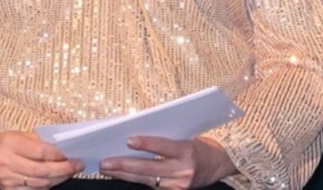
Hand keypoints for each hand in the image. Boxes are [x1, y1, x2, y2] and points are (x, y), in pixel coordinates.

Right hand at [0, 126, 84, 187]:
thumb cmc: (6, 141)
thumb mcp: (21, 134)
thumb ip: (41, 141)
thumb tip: (64, 146)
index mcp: (11, 144)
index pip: (40, 151)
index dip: (58, 154)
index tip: (73, 152)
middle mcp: (7, 163)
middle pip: (41, 170)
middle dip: (63, 169)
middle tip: (78, 164)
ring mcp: (7, 179)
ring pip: (39, 182)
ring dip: (58, 178)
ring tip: (71, 171)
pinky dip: (47, 185)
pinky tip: (57, 179)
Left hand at [99, 135, 236, 188]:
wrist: (217, 165)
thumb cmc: (198, 146)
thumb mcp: (185, 137)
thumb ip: (164, 140)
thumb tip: (134, 139)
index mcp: (187, 151)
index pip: (164, 147)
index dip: (146, 144)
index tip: (128, 140)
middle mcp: (183, 171)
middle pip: (149, 168)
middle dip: (124, 165)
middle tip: (105, 162)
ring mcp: (178, 185)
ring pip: (145, 180)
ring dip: (124, 174)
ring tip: (107, 168)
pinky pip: (151, 186)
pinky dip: (135, 180)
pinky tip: (121, 175)